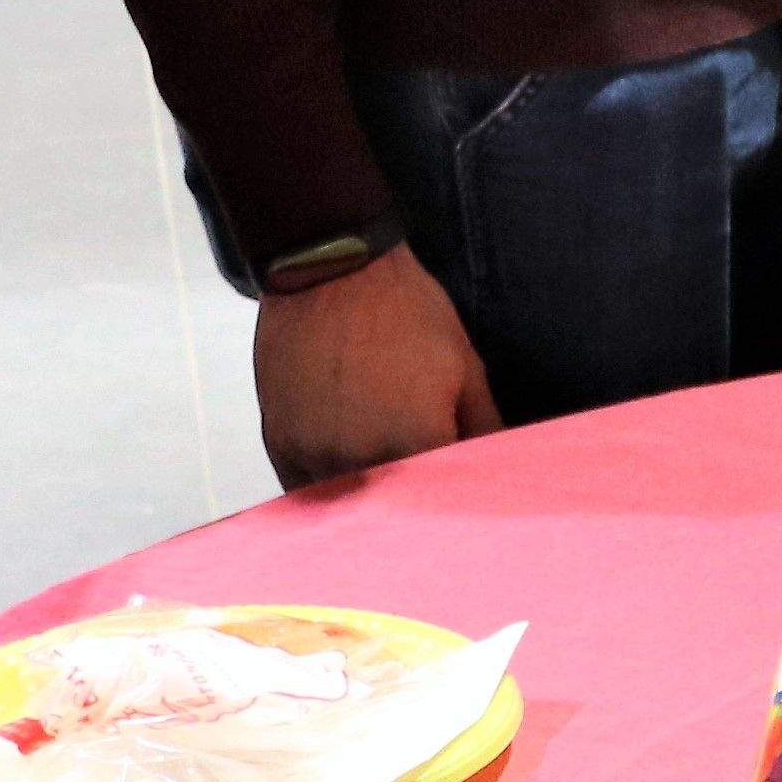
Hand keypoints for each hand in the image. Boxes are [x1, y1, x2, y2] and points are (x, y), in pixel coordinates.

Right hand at [256, 249, 498, 483]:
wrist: (330, 270)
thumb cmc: (407, 313)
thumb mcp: (464, 366)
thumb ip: (485, 427)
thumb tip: (500, 469)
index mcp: (415, 442)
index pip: (442, 502)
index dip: (452, 500)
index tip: (457, 497)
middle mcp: (361, 461)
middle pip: (392, 511)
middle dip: (410, 506)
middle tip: (421, 491)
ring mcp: (315, 455)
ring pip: (346, 505)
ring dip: (365, 500)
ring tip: (380, 479)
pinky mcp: (280, 444)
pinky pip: (304, 488)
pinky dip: (326, 486)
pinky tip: (344, 469)